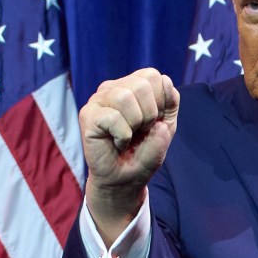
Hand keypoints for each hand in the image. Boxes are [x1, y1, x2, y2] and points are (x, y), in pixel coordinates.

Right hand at [81, 69, 178, 236]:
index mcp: (132, 86)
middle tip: (140, 131)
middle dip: (149, 114)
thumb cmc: (143, 153)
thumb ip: (170, 104)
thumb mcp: (166, 127)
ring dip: (135, 123)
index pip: (153, 76)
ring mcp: (98, 100)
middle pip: (141, 84)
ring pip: (124, 97)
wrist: (126, 181)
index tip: (154, 122)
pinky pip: (112, 117)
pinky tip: (117, 143)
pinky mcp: (87, 115)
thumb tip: (166, 82)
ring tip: (129, 136)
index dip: (161, 102)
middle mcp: (114, 88)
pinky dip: (122, 136)